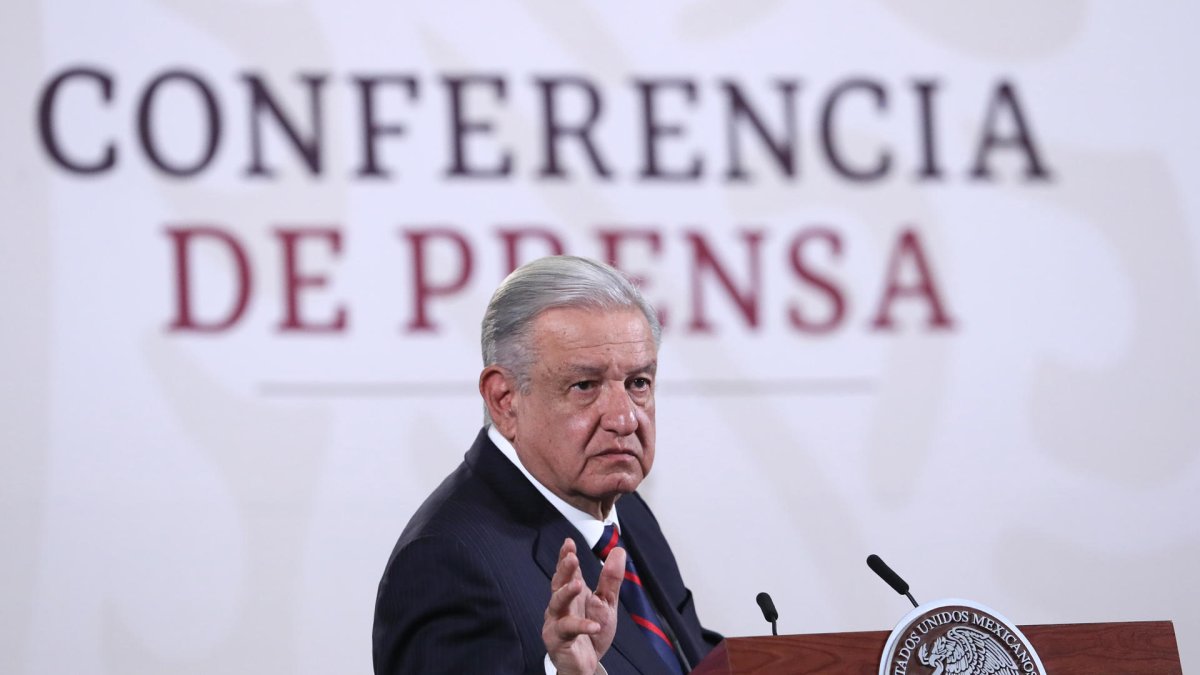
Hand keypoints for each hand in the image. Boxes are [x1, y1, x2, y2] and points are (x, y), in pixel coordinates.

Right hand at [543, 537, 625, 674]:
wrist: (588, 665)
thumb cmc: (593, 632)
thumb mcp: (607, 603)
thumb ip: (610, 579)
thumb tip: (619, 550)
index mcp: (573, 594)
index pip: (568, 572)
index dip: (566, 557)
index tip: (569, 543)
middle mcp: (561, 606)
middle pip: (559, 583)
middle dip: (564, 570)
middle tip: (571, 558)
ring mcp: (556, 622)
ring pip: (556, 604)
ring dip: (566, 593)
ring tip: (577, 585)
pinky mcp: (558, 640)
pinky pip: (568, 631)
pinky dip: (581, 627)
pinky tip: (594, 625)